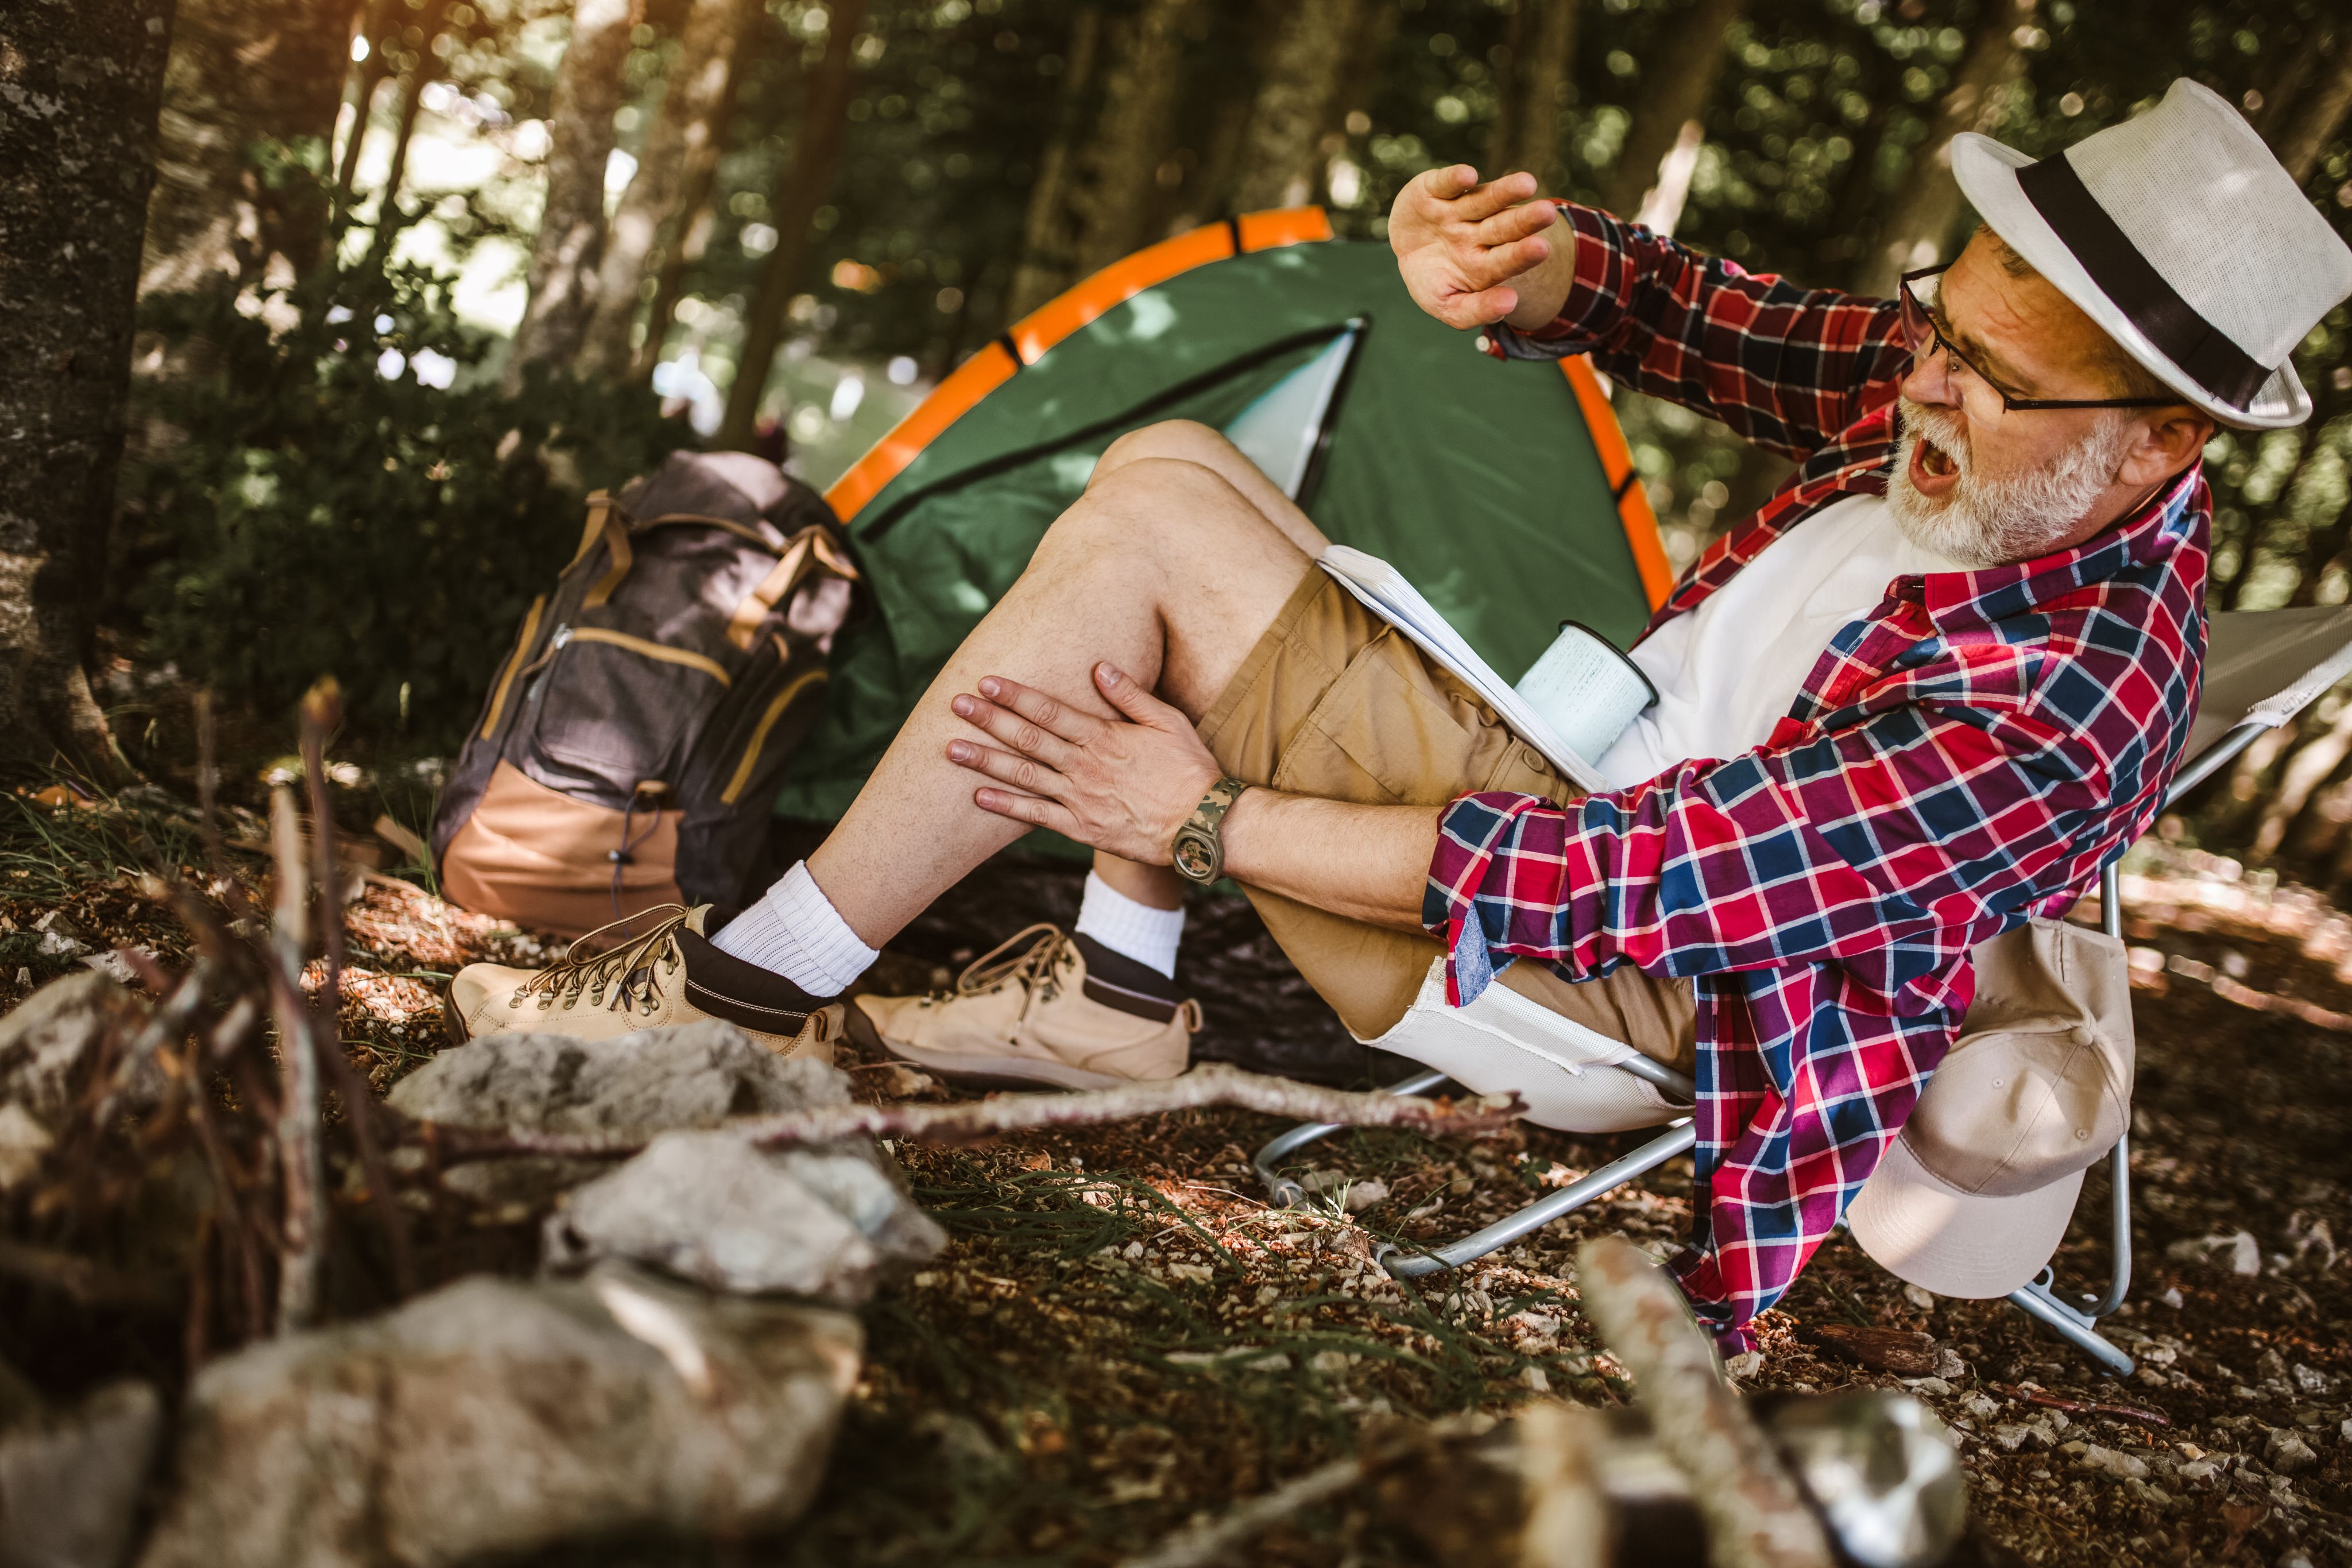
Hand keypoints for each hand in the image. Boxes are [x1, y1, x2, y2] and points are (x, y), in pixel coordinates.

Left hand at [947, 665, 1222, 865]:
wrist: (1203, 826)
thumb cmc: (1191, 770)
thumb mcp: (1168, 722)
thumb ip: (1131, 695)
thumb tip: (1100, 666)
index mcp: (1104, 736)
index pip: (1049, 710)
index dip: (1014, 695)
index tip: (986, 681)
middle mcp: (1085, 766)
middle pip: (1027, 738)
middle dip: (988, 719)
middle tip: (956, 704)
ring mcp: (1080, 798)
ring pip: (1023, 775)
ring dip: (985, 761)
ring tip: (951, 750)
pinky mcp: (1081, 828)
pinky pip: (1036, 816)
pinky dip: (1006, 806)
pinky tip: (979, 796)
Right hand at [1389, 165, 1569, 329]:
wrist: (1407, 252)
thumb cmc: (1434, 283)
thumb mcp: (1448, 306)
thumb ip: (1476, 311)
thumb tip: (1510, 304)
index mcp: (1486, 263)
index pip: (1506, 260)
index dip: (1521, 255)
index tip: (1541, 249)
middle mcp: (1478, 233)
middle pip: (1503, 226)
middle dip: (1524, 220)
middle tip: (1547, 212)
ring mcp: (1458, 210)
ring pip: (1483, 199)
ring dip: (1503, 192)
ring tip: (1527, 184)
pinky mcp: (1435, 189)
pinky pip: (1445, 183)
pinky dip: (1455, 179)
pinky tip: (1469, 177)